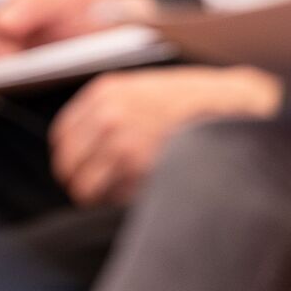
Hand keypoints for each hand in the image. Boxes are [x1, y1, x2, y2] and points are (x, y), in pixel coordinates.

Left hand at [48, 66, 281, 205]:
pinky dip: (121, 202)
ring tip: (124, 191)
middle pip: (66, 166)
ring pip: (84, 189)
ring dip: (101, 196)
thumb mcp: (141, 88)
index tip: (84, 167)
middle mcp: (107, 115)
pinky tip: (142, 189)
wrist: (229, 107)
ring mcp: (122, 143)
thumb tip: (79, 142)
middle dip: (80, 180)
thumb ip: (108, 108)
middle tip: (102, 187)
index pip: (61, 137)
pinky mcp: (139, 169)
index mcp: (104, 93)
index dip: (71, 157)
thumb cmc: (189, 101)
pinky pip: (111, 200)